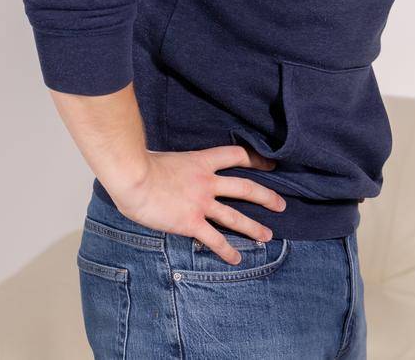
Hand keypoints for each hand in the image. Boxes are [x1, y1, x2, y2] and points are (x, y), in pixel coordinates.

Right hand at [107, 145, 286, 264]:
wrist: (133, 177)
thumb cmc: (139, 166)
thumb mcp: (164, 157)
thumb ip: (175, 166)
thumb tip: (168, 167)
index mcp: (201, 161)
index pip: (235, 155)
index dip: (255, 159)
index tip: (270, 165)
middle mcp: (207, 182)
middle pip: (245, 188)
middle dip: (266, 197)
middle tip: (281, 205)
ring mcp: (201, 203)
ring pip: (235, 216)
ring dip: (253, 227)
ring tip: (268, 236)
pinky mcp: (190, 222)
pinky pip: (214, 239)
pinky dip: (227, 250)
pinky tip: (236, 259)